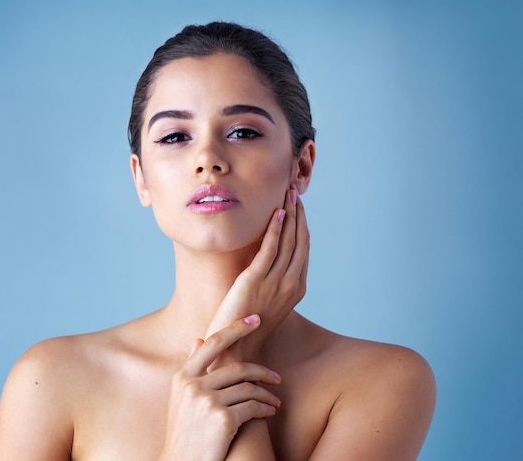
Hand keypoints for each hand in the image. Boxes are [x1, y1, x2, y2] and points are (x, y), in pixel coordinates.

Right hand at [158, 315, 281, 460]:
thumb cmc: (184, 434)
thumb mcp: (180, 399)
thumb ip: (192, 370)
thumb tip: (197, 339)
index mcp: (182, 377)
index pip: (212, 343)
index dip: (235, 328)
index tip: (255, 319)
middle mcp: (192, 386)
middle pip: (237, 367)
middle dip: (262, 371)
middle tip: (277, 378)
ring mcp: (206, 402)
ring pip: (248, 388)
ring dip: (266, 395)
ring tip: (274, 402)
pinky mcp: (222, 419)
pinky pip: (252, 407)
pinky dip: (264, 409)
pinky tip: (270, 413)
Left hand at [205, 184, 309, 361]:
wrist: (237, 350)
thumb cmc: (249, 327)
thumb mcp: (267, 302)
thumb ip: (272, 281)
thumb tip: (268, 262)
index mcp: (297, 289)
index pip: (304, 249)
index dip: (302, 224)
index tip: (298, 205)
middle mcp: (292, 284)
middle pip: (300, 240)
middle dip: (299, 212)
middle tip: (294, 190)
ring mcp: (275, 282)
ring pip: (288, 241)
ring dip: (289, 214)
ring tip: (287, 193)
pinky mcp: (254, 280)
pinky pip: (269, 249)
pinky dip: (275, 230)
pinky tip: (276, 213)